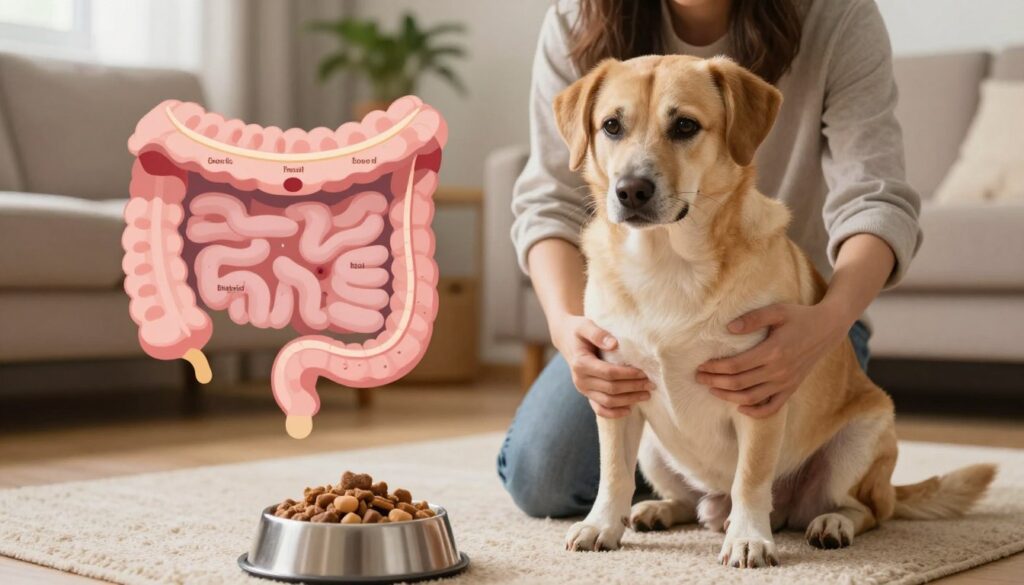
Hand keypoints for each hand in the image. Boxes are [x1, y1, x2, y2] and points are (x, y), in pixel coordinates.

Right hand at [551, 314, 651, 418]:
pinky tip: (629, 409)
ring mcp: (583, 390)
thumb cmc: (579, 331)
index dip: (628, 374)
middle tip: (651, 384)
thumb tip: (614, 344)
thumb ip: (598, 334)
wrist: (567, 339)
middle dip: (633, 388)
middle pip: (611, 389)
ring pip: (608, 401)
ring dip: (629, 400)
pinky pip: (600, 409)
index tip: (644, 372)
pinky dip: (614, 413)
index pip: (609, 373)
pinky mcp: (587, 395)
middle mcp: (580, 380)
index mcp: (580, 364)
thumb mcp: (585, 326)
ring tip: (646, 394)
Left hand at [696, 303, 848, 417]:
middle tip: (698, 378)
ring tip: (712, 390)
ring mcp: (786, 382)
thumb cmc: (800, 317)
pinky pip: (772, 407)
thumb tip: (728, 328)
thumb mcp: (777, 311)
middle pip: (739, 383)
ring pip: (751, 398)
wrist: (828, 329)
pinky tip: (740, 407)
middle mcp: (779, 371)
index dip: (715, 368)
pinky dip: (755, 411)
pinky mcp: (792, 388)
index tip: (701, 365)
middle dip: (715, 382)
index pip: (735, 365)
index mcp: (773, 351)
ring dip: (728, 397)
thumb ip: (753, 319)